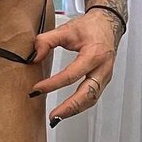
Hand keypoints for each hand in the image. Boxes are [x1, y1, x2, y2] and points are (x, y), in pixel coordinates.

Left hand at [27, 8, 120, 125]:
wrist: (108, 24)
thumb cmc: (89, 27)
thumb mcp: (66, 29)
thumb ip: (47, 41)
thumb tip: (34, 56)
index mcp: (94, 54)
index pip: (71, 75)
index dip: (53, 84)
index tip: (37, 89)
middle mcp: (102, 68)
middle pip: (87, 94)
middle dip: (69, 108)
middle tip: (52, 116)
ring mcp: (105, 76)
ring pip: (91, 99)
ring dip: (74, 110)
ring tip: (56, 118)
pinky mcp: (103, 80)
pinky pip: (92, 97)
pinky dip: (80, 105)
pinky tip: (67, 110)